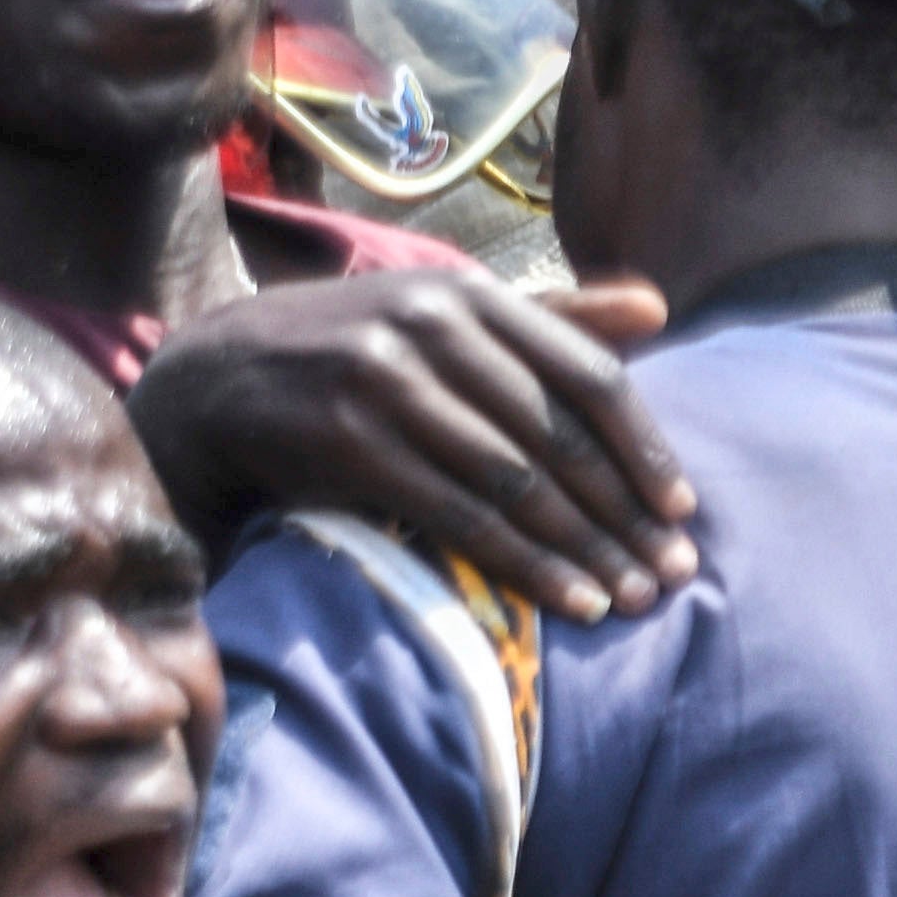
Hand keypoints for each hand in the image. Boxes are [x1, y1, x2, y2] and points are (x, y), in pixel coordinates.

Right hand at [121, 268, 695, 619]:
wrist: (212, 382)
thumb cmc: (353, 357)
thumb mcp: (442, 319)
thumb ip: (548, 319)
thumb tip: (658, 306)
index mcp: (470, 295)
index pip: (587, 373)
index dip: (643, 448)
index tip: (685, 511)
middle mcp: (431, 326)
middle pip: (558, 434)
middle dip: (624, 512)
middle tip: (674, 574)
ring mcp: (384, 380)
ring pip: (515, 479)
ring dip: (584, 547)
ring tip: (633, 598)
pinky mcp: (345, 440)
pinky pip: (459, 514)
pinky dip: (524, 563)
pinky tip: (569, 600)